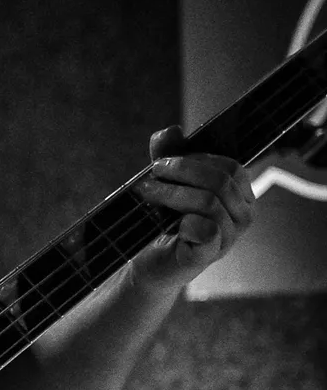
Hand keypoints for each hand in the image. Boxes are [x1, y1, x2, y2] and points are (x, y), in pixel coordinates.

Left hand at [132, 125, 255, 287]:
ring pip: (210, 202)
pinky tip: (169, 224)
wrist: (147, 259)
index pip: (231, 167)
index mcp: (240, 196)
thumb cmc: (163, 218)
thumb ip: (169, 152)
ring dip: (172, 193)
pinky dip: (183, 221)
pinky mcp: (207, 256)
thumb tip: (173, 130)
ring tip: (148, 194)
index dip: (196, 159)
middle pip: (221, 181)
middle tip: (152, 175)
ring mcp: (228, 239)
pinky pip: (206, 230)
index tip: (162, 162)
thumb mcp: (165, 179)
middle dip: (182, 171)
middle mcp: (242, 217)